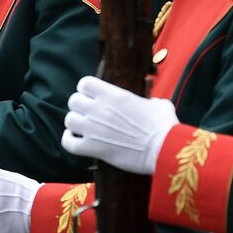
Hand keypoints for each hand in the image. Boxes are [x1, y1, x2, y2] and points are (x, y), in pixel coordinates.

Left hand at [61, 76, 176, 175]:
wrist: (163, 149)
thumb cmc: (164, 126)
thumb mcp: (160, 105)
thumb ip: (151, 101)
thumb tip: (153, 104)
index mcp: (114, 95)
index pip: (85, 83)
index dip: (86, 90)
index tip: (92, 96)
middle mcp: (100, 109)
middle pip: (73, 100)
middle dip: (79, 107)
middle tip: (88, 114)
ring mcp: (94, 128)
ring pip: (69, 120)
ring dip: (74, 124)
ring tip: (82, 128)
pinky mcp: (93, 148)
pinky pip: (68, 143)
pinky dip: (69, 141)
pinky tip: (75, 140)